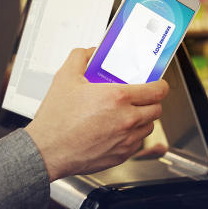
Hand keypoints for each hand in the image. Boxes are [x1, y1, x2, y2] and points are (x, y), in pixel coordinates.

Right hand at [25, 48, 169, 181]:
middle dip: (151, 102)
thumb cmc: (56, 120)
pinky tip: (117, 131)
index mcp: (117, 97)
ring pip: (148, 127)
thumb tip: (89, 52)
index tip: (157, 85)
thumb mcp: (64, 78)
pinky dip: (132, 137)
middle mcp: (126, 119)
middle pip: (156, 109)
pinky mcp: (120, 156)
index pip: (157, 91)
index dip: (160, 86)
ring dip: (142, 120)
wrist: (47, 151)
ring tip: (127, 115)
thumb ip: (80, 58)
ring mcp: (125, 140)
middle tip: (140, 99)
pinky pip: (137, 144)